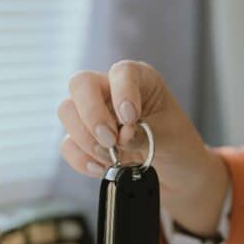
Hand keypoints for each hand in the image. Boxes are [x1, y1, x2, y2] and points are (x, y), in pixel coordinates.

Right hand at [57, 60, 229, 235]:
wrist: (174, 172)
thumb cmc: (176, 145)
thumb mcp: (169, 137)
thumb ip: (144, 134)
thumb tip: (120, 137)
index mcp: (139, 79)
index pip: (121, 72)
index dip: (122, 92)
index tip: (131, 118)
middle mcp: (111, 90)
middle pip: (80, 84)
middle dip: (92, 114)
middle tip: (110, 140)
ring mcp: (94, 113)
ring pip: (67, 111)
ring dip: (85, 138)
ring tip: (111, 157)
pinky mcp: (84, 138)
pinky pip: (68, 144)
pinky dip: (82, 159)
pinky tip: (102, 168)